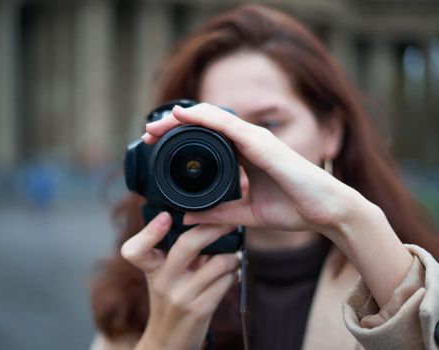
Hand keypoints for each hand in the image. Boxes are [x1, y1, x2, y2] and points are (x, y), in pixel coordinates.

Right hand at [122, 212, 240, 349]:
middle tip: (229, 222)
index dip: (149, 232)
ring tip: (236, 253)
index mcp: (151, 269)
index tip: (166, 217)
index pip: (136, 250)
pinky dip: (235, 273)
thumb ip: (181, 253)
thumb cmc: (171, 301)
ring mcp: (181, 297)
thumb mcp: (166, 276)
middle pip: (187, 245)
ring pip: (217, 263)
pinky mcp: (199, 310)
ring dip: (233, 255)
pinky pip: (225, 282)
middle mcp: (162, 282)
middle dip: (213, 229)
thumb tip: (209, 223)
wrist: (169, 342)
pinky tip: (235, 272)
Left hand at [145, 103, 413, 307]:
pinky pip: (227, 124)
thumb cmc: (294, 209)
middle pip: (204, 127)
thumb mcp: (245, 214)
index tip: (156, 146)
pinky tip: (183, 116)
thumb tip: (185, 218)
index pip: (206, 141)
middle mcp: (248, 143)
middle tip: (148, 134)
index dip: (179, 140)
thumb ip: (217, 215)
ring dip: (181, 120)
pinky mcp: (262, 142)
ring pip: (211, 120)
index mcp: (244, 156)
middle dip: (173, 128)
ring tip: (156, 125)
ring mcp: (255, 139)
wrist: (326, 212)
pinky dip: (203, 118)